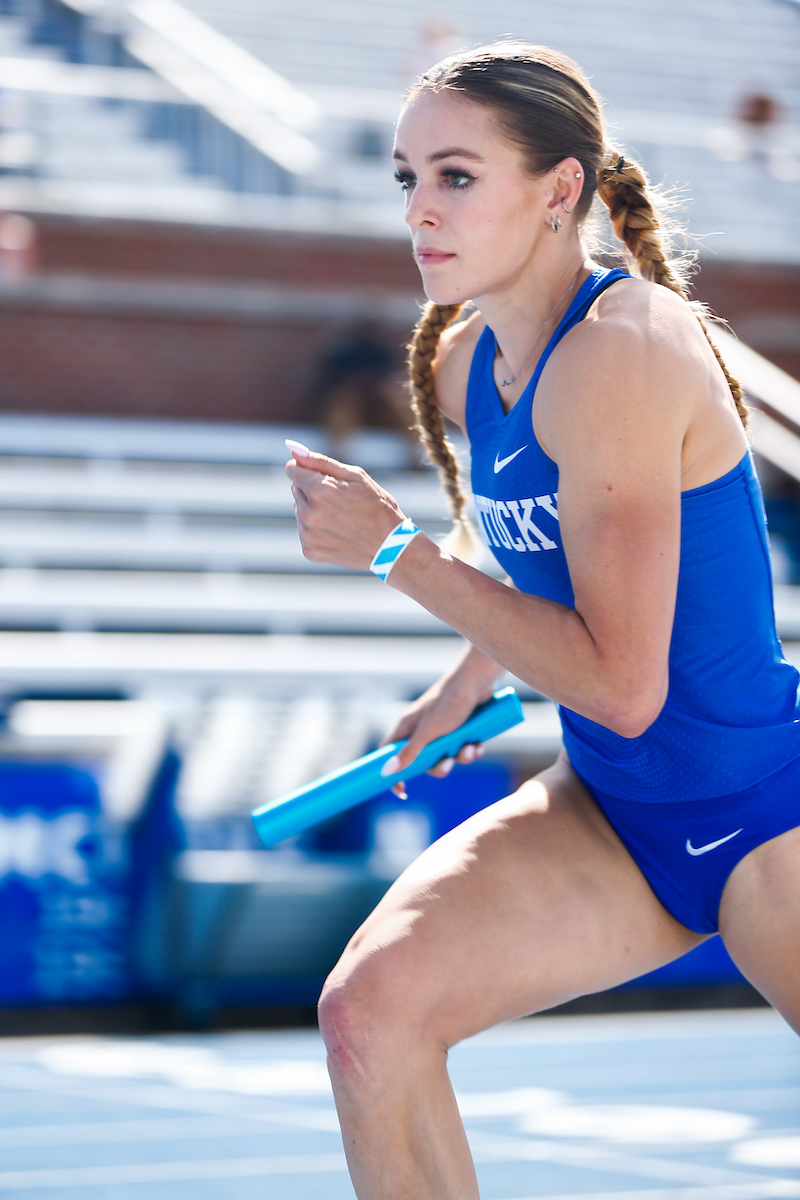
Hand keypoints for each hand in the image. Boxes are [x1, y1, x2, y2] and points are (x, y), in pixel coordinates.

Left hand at [286, 441, 405, 569]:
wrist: (390, 546)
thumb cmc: (377, 506)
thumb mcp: (355, 476)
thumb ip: (321, 462)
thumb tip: (293, 451)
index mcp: (319, 490)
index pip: (292, 470)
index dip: (306, 469)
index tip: (320, 475)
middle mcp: (308, 513)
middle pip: (295, 489)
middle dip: (312, 489)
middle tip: (339, 499)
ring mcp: (307, 534)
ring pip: (299, 510)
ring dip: (313, 509)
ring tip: (340, 517)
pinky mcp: (309, 550)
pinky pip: (304, 531)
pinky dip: (316, 529)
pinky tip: (337, 532)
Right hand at [380, 678, 487, 798]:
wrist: (478, 681)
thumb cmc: (449, 702)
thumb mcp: (428, 731)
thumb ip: (409, 752)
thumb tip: (387, 772)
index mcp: (407, 727)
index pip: (390, 753)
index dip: (393, 773)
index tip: (403, 791)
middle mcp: (422, 729)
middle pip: (423, 761)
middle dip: (440, 766)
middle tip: (449, 762)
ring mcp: (441, 729)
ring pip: (446, 756)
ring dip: (460, 757)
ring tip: (471, 748)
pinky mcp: (459, 728)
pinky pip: (461, 748)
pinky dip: (470, 750)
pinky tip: (478, 744)